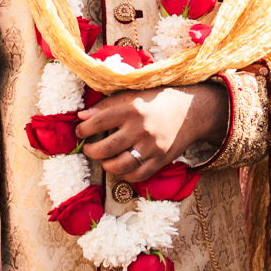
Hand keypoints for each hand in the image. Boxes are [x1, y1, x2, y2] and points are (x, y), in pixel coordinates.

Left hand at [77, 81, 227, 182]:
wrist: (190, 111)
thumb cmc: (157, 101)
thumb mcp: (132, 95)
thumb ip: (107, 106)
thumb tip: (81, 116)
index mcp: (133, 109)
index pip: (99, 122)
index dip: (84, 129)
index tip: (80, 131)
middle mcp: (142, 129)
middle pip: (106, 148)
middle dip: (91, 151)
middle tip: (89, 149)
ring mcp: (152, 147)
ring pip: (120, 166)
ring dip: (106, 165)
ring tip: (104, 160)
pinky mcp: (161, 160)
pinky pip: (138, 175)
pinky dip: (125, 175)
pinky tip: (121, 168)